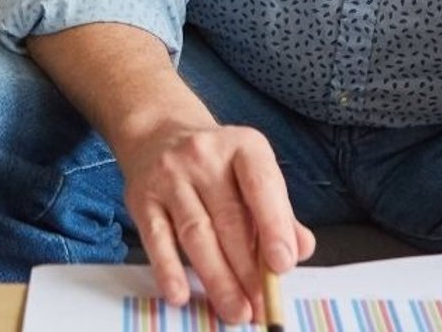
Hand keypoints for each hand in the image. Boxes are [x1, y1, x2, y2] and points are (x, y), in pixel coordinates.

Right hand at [115, 121, 315, 324]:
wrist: (158, 132)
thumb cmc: (217, 163)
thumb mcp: (252, 173)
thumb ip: (279, 211)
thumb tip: (300, 249)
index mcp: (242, 146)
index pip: (261, 186)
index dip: (273, 227)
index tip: (282, 266)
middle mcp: (204, 156)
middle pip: (228, 219)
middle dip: (248, 269)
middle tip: (261, 304)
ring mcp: (169, 176)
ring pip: (196, 233)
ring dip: (217, 278)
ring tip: (235, 309)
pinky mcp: (141, 198)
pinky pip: (156, 238)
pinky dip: (168, 269)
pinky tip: (180, 294)